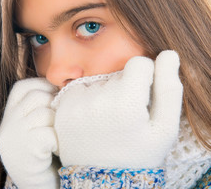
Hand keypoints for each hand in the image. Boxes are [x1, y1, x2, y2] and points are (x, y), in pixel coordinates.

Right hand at [0, 78, 59, 188]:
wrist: (36, 188)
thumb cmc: (42, 154)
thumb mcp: (34, 126)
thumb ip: (40, 106)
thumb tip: (64, 86)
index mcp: (8, 113)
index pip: (24, 87)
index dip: (45, 88)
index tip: (57, 100)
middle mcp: (7, 122)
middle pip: (37, 96)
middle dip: (55, 105)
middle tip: (62, 121)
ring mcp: (14, 135)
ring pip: (45, 113)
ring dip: (59, 125)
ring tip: (61, 138)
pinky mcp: (26, 149)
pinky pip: (49, 133)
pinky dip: (59, 141)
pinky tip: (58, 151)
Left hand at [54, 50, 182, 168]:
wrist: (101, 180)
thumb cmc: (138, 154)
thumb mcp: (164, 128)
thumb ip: (169, 89)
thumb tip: (168, 54)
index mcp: (125, 100)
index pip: (139, 63)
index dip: (146, 78)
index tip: (143, 97)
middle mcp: (96, 97)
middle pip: (117, 73)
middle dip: (124, 88)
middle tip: (124, 116)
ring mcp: (75, 102)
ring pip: (98, 80)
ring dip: (105, 93)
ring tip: (107, 120)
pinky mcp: (61, 107)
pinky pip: (80, 90)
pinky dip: (88, 99)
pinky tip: (92, 119)